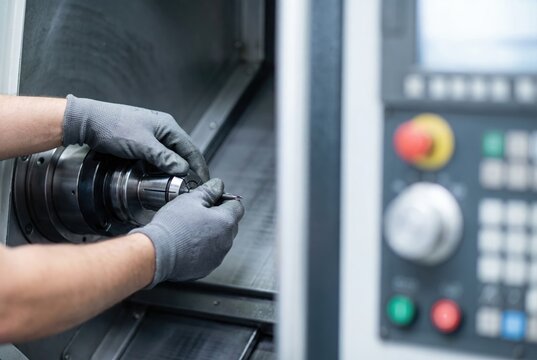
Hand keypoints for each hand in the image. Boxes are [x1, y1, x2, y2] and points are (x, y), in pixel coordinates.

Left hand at [62, 95, 208, 180]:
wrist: (87, 121)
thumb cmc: (112, 126)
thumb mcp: (142, 145)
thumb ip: (164, 158)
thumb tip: (183, 169)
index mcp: (168, 126)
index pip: (191, 149)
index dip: (199, 167)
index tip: (202, 181)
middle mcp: (163, 129)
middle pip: (182, 153)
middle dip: (187, 170)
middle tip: (189, 186)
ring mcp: (152, 134)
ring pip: (169, 155)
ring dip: (173, 169)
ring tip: (175, 183)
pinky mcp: (141, 140)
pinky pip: (157, 156)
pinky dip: (160, 166)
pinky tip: (158, 175)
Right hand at [130, 178, 243, 286]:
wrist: (156, 253)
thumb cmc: (173, 226)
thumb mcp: (190, 199)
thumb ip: (209, 190)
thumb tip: (218, 185)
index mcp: (226, 222)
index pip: (237, 206)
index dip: (225, 199)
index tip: (213, 199)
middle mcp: (226, 241)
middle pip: (230, 224)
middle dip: (219, 217)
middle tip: (199, 213)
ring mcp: (217, 257)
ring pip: (220, 240)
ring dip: (211, 233)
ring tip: (190, 229)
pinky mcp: (206, 268)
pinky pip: (210, 254)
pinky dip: (202, 248)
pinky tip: (187, 243)